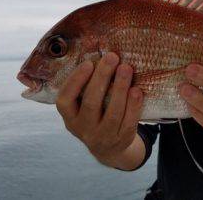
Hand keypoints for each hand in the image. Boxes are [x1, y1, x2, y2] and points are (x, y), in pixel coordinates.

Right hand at [55, 53, 143, 167]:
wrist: (110, 148)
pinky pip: (128, 122)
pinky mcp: (121, 139)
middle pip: (91, 102)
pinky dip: (133, 106)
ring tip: (126, 68)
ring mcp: (103, 136)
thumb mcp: (84, 106)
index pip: (65, 100)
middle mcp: (83, 128)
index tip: (89, 62)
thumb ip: (87, 86)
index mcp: (70, 116)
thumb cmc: (96, 114)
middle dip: (102, 77)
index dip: (75, 81)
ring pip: (112, 113)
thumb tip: (100, 54)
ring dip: (120, 88)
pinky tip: (137, 91)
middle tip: (112, 57)